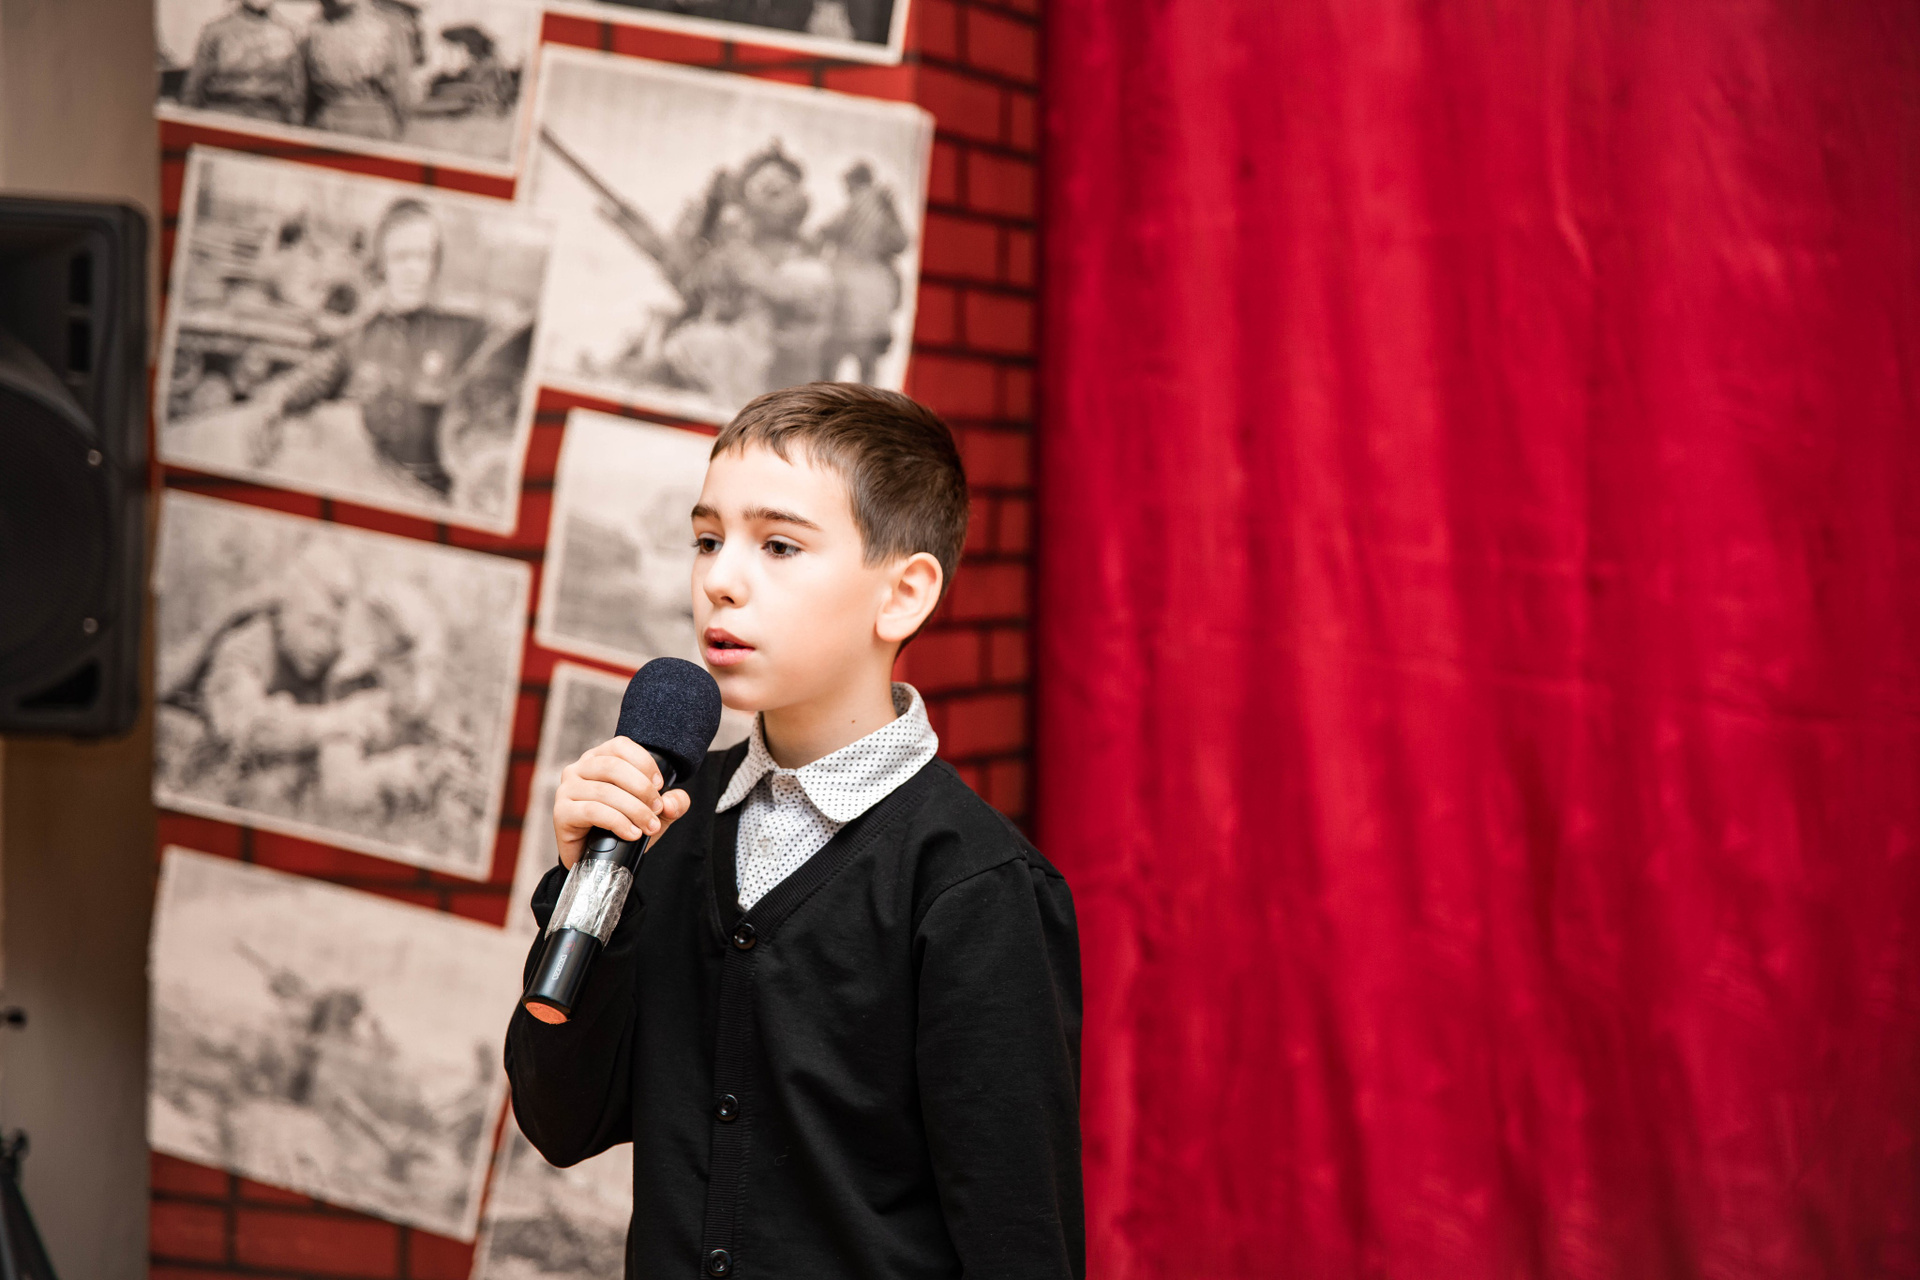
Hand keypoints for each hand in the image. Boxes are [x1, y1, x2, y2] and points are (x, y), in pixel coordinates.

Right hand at [553, 736, 690, 869]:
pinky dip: (618, 822)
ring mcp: (567, 789)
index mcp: (599, 758)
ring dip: (634, 810)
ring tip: (649, 827)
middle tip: (657, 810)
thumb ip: (672, 803)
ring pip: (605, 791)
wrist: (598, 861)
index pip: (621, 746)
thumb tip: (672, 802)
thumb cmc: (623, 828)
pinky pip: (592, 811)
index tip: (660, 786)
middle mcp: (579, 769)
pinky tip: (632, 833)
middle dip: (642, 789)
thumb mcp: (655, 814)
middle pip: (613, 767)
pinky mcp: (561, 812)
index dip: (645, 763)